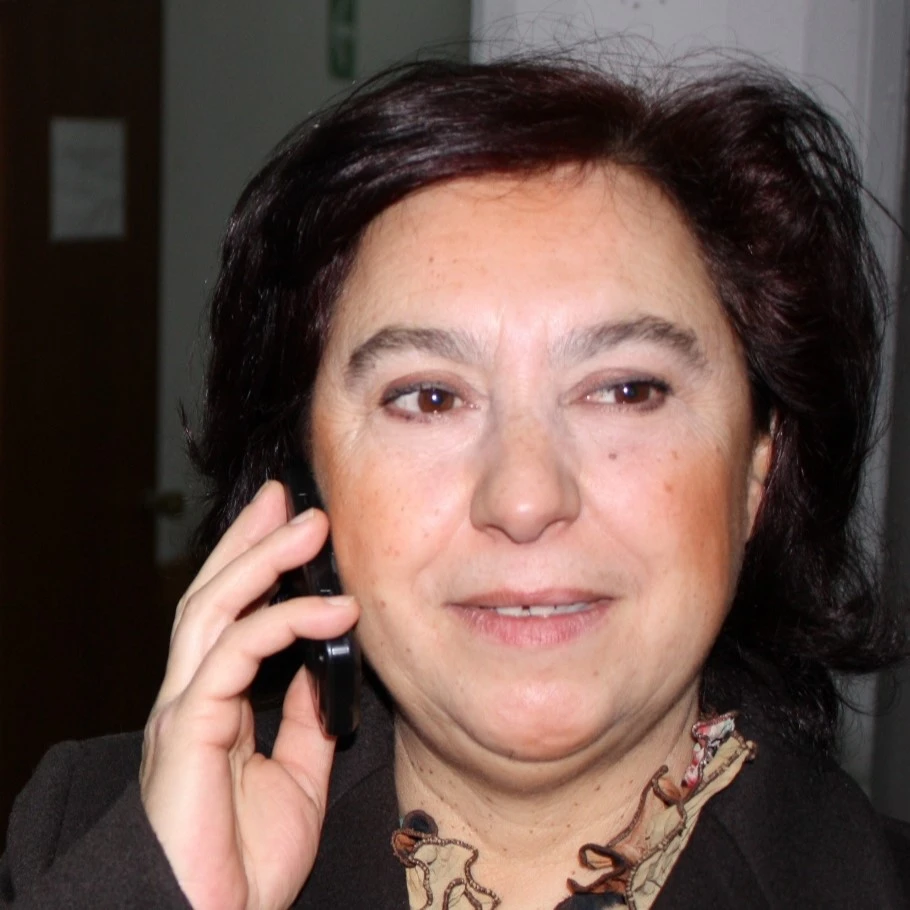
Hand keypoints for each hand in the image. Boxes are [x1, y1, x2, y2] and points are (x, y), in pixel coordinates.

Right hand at [140, 481, 358, 909]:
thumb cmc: (245, 863)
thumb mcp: (298, 775)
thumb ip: (307, 719)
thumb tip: (326, 667)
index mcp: (216, 703)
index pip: (231, 614)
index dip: (257, 564)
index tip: (292, 524)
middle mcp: (193, 695)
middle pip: (213, 594)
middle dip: (251, 540)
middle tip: (290, 496)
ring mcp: (186, 709)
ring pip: (215, 610)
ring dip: (263, 560)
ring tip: (309, 524)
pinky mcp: (189, 729)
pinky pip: (234, 656)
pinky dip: (282, 622)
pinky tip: (330, 610)